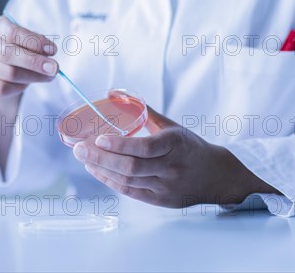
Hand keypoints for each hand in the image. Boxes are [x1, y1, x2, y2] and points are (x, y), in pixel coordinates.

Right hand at [0, 15, 58, 98]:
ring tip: (47, 77)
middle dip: (35, 62)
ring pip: (9, 73)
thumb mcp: (29, 43)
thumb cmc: (19, 51)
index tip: (53, 50)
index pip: (12, 33)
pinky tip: (26, 84)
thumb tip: (49, 54)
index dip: (34, 42)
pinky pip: (2, 88)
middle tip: (54, 68)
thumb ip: (37, 46)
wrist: (2, 72)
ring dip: (33, 77)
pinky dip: (19, 88)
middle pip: (8, 54)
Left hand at [73, 107, 278, 206]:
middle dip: (101, 158)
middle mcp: (170, 167)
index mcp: (175, 144)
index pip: (144, 147)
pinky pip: (130, 191)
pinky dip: (111, 181)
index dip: (119, 145)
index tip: (98, 138)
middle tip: (78, 149)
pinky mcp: (160, 201)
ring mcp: (165, 186)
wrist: (216, 177)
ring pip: (128, 180)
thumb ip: (145, 111)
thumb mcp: (173, 127)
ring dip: (102, 170)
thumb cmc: (190, 147)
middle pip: (131, 167)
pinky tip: (97, 171)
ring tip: (83, 158)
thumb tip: (116, 93)